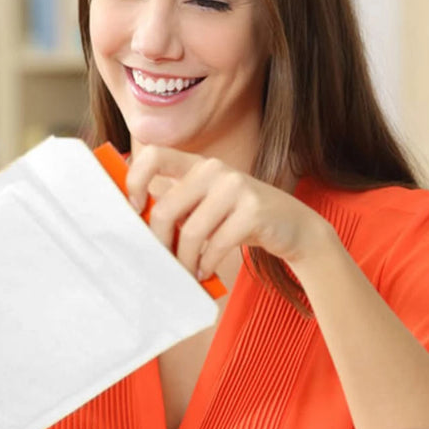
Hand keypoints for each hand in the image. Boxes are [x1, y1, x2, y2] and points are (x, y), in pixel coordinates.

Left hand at [126, 146, 326, 280]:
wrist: (294, 227)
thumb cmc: (238, 219)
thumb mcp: (206, 206)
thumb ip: (177, 206)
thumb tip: (134, 225)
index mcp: (196, 165)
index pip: (154, 155)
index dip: (135, 180)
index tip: (134, 210)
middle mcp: (213, 169)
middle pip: (166, 208)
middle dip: (160, 242)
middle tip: (162, 262)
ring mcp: (235, 186)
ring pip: (190, 231)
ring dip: (184, 260)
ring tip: (186, 272)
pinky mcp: (253, 209)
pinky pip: (216, 243)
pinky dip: (206, 263)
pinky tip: (205, 271)